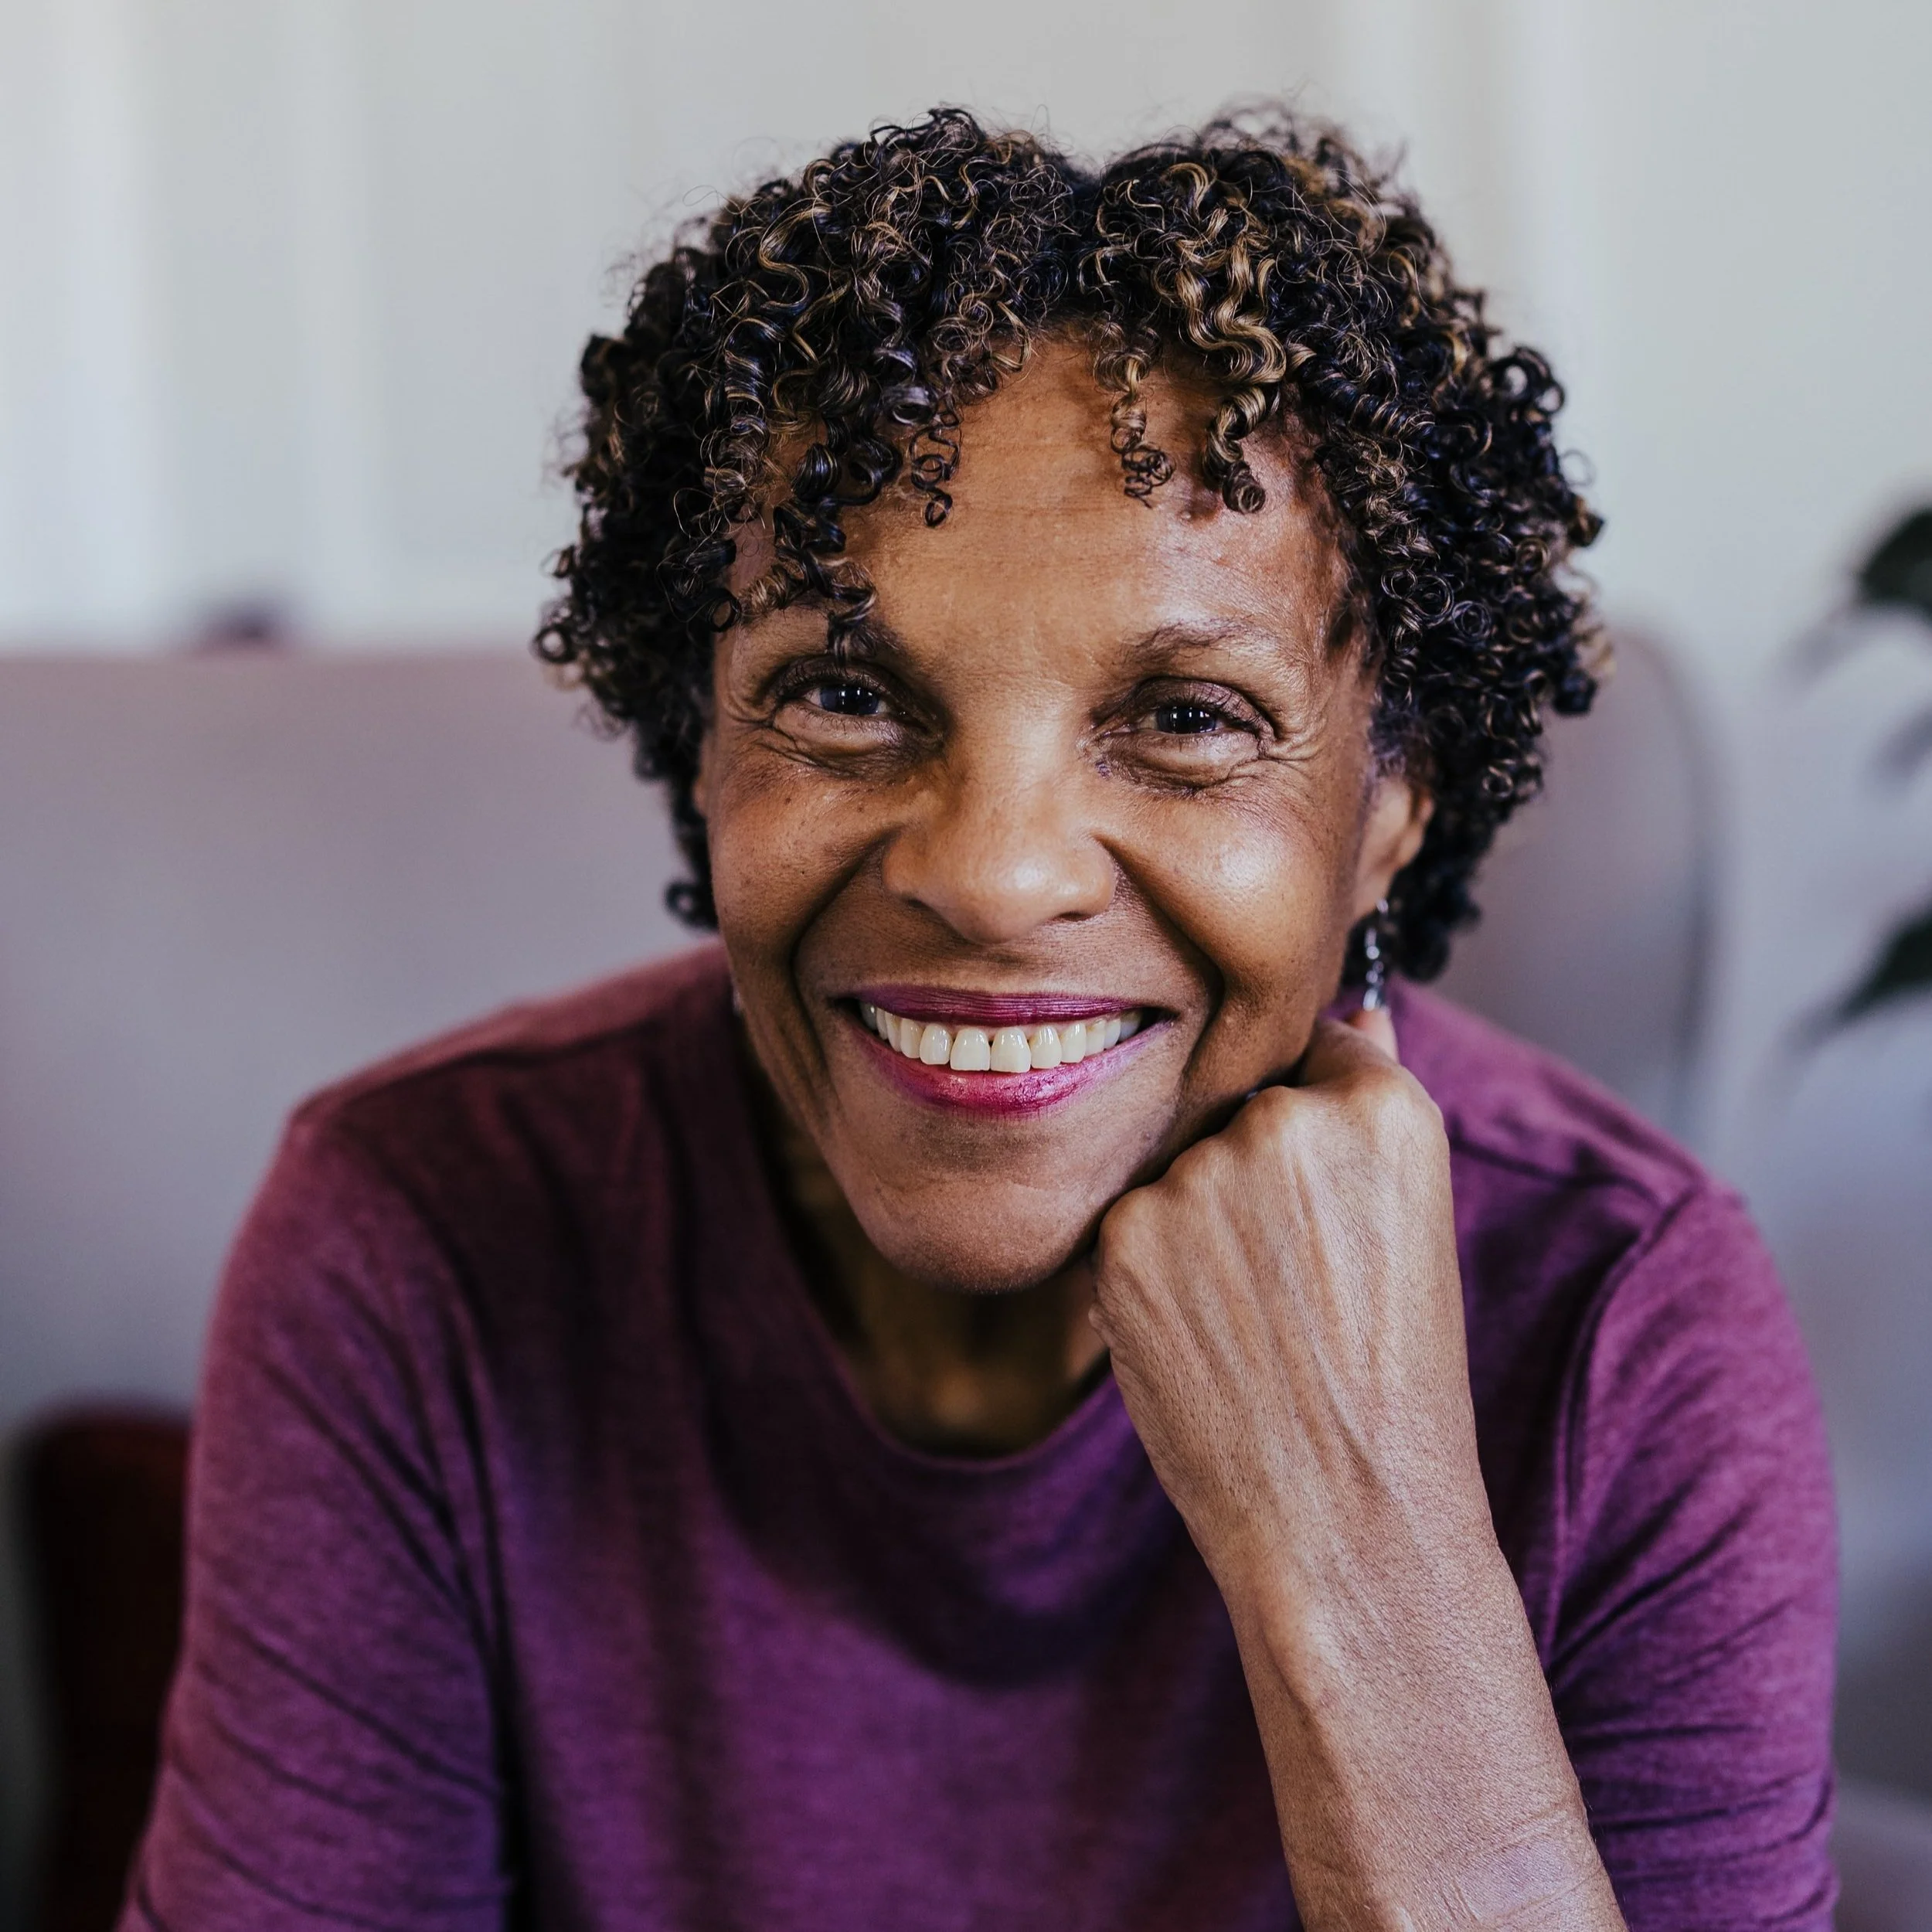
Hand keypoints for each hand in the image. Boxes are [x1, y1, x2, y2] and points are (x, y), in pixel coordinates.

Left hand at [1089, 1006, 1481, 1601]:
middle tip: (1287, 1279)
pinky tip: (1200, 1334)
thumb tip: (1353, 1017)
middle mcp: (1288, 1120)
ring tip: (1250, 1315)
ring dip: (1193, 1219)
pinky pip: (1127, 1219)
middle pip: (1238, 1105)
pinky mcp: (1125, 1231)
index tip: (1316, 1194)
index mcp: (1384, 1108)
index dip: (1308, 1122)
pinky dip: (1147, 1269)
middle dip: (1246, 1172)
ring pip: (1176, 1164)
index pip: (1315, 1048)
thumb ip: (1368, 1110)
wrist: (1345, 1512)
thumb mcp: (1414, 1226)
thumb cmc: (1390, 1378)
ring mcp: (1199, 1173)